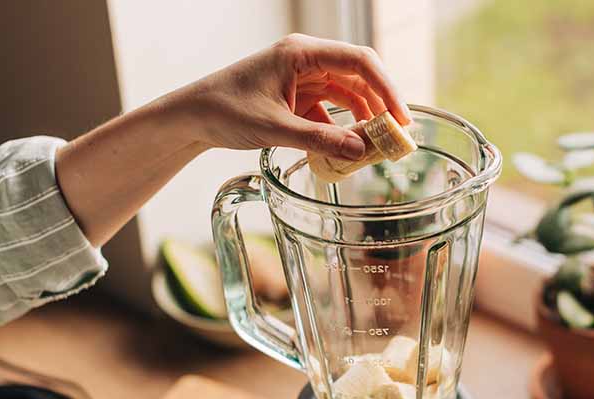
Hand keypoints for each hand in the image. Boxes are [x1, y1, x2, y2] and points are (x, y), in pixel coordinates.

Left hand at [169, 33, 411, 159]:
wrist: (192, 116)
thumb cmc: (224, 110)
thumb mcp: (274, 129)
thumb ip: (319, 139)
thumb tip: (360, 149)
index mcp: (301, 52)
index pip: (359, 61)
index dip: (387, 87)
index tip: (401, 117)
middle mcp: (306, 58)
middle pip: (359, 74)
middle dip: (381, 103)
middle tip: (399, 134)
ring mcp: (302, 76)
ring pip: (348, 92)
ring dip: (364, 116)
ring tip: (379, 143)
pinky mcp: (298, 95)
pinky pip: (332, 107)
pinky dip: (343, 126)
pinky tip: (349, 147)